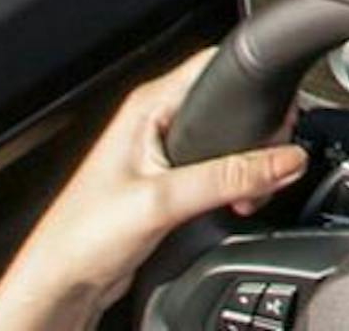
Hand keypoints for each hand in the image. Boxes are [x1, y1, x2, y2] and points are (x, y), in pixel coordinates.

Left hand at [0, 49, 308, 330]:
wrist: (63, 282)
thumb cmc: (84, 235)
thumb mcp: (163, 201)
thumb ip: (228, 178)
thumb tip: (285, 159)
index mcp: (148, 105)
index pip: (216, 66)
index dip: (255, 82)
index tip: (282, 115)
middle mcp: (156, 122)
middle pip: (230, 106)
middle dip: (258, 135)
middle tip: (268, 167)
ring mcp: (163, 153)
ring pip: (227, 141)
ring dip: (248, 166)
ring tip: (251, 192)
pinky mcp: (171, 183)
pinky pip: (219, 169)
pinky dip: (237, 184)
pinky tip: (237, 203)